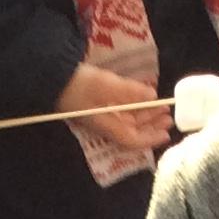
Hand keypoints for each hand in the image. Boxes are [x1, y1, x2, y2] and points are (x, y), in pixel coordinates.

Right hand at [56, 64, 172, 153]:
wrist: (51, 77)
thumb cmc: (79, 84)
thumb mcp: (106, 85)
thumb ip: (130, 92)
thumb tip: (152, 97)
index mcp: (106, 125)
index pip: (132, 140)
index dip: (151, 138)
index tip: (167, 133)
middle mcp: (104, 125)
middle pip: (132, 131)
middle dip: (151, 124)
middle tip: (168, 115)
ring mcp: (100, 117)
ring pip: (127, 121)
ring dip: (144, 116)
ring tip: (159, 107)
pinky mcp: (96, 107)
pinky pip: (119, 112)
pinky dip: (132, 108)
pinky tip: (141, 99)